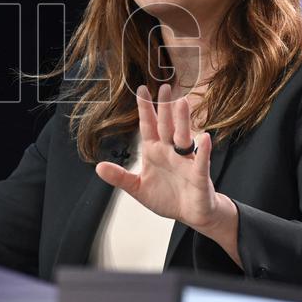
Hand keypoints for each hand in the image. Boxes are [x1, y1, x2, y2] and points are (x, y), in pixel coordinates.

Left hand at [95, 83, 224, 232]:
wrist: (191, 214)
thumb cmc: (167, 197)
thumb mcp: (138, 188)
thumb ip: (120, 177)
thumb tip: (98, 167)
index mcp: (155, 151)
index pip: (148, 126)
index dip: (145, 109)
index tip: (141, 89)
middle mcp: (170, 151)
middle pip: (167, 126)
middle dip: (165, 107)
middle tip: (165, 87)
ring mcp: (186, 161)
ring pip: (184, 137)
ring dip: (183, 121)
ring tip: (183, 103)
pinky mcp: (199, 175)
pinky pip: (201, 161)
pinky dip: (203, 150)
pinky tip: (204, 138)